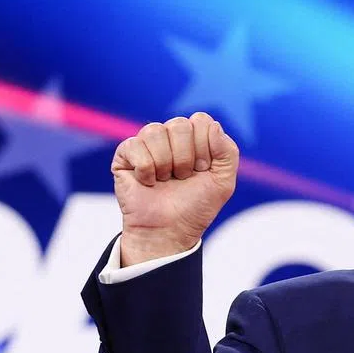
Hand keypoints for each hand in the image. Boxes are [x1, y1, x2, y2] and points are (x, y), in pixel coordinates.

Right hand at [111, 112, 239, 264]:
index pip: (200, 121)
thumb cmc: (194, 208)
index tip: (201, 171)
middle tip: (182, 178)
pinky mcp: (125, 155)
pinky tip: (148, 182)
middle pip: (179, 125)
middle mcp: (169, 136)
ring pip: (155, 132)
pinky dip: (145, 169)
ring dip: (165, 164)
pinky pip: (135, 146)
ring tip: (164, 181)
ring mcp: (146, 144)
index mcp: (193, 138)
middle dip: (184, 158)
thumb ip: (228, 152)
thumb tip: (213, 125)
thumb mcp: (223, 183)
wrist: (169, 232)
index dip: (204, 148)